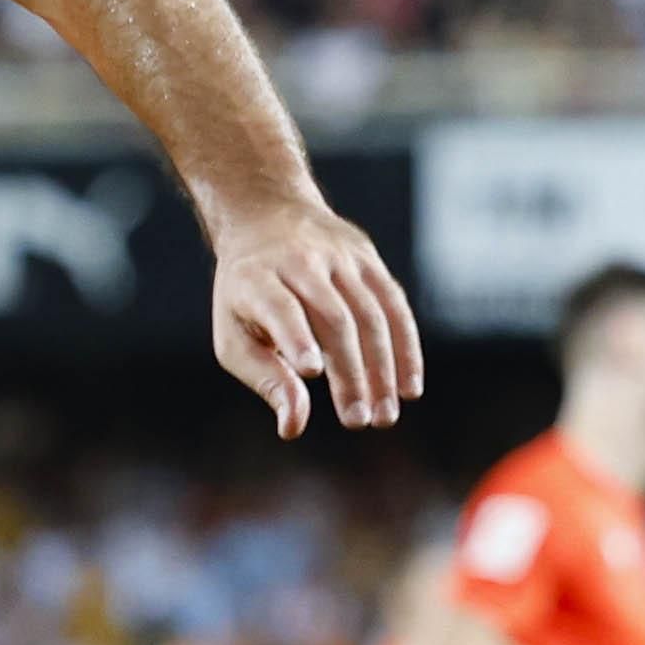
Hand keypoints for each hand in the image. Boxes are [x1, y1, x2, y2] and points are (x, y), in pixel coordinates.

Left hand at [209, 201, 424, 438]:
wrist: (266, 217)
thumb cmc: (246, 295)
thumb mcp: (235, 336)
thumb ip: (265, 379)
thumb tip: (293, 427)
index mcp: (257, 278)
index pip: (281, 307)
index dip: (296, 337)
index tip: (311, 372)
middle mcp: (300, 260)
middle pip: (333, 318)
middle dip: (350, 372)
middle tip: (358, 421)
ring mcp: (339, 256)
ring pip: (371, 314)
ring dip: (383, 369)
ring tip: (385, 415)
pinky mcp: (367, 258)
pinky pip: (394, 305)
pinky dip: (406, 347)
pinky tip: (410, 386)